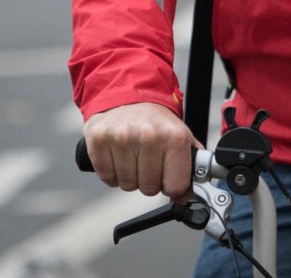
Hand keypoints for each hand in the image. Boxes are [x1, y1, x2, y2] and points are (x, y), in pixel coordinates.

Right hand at [82, 102, 198, 199]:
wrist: (128, 95)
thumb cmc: (156, 122)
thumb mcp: (183, 137)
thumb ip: (192, 166)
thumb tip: (188, 196)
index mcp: (174, 137)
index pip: (175, 186)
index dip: (171, 185)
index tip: (167, 175)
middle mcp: (148, 136)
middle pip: (149, 189)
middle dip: (149, 180)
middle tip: (148, 162)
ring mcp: (122, 138)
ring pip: (127, 185)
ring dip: (130, 177)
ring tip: (133, 156)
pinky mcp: (99, 139)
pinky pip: (106, 178)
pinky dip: (112, 173)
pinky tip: (118, 156)